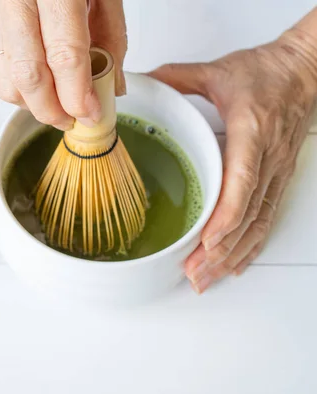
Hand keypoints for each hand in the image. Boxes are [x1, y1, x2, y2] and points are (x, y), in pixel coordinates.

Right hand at [0, 0, 126, 130]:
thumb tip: (111, 86)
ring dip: (33, 104)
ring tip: (58, 105)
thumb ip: (110, 35)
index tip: (91, 114)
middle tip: (73, 120)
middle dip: (52, 111)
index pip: (63, 54)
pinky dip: (20, 87)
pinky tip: (41, 84)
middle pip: (28, 76)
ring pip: (6, 79)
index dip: (77, 94)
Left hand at [149, 28, 316, 293]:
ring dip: (233, 256)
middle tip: (194, 274)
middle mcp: (267, 160)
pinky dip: (251, 246)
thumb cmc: (267, 73)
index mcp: (251, 133)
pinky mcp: (278, 179)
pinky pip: (267, 219)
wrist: (305, 71)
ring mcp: (275, 173)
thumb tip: (144, 81)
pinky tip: (237, 265)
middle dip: (220, 250)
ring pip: (257, 224)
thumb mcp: (218, 72)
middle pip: (247, 215)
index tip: (208, 241)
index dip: (226, 216)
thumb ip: (179, 77)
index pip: (242, 182)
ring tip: (207, 278)